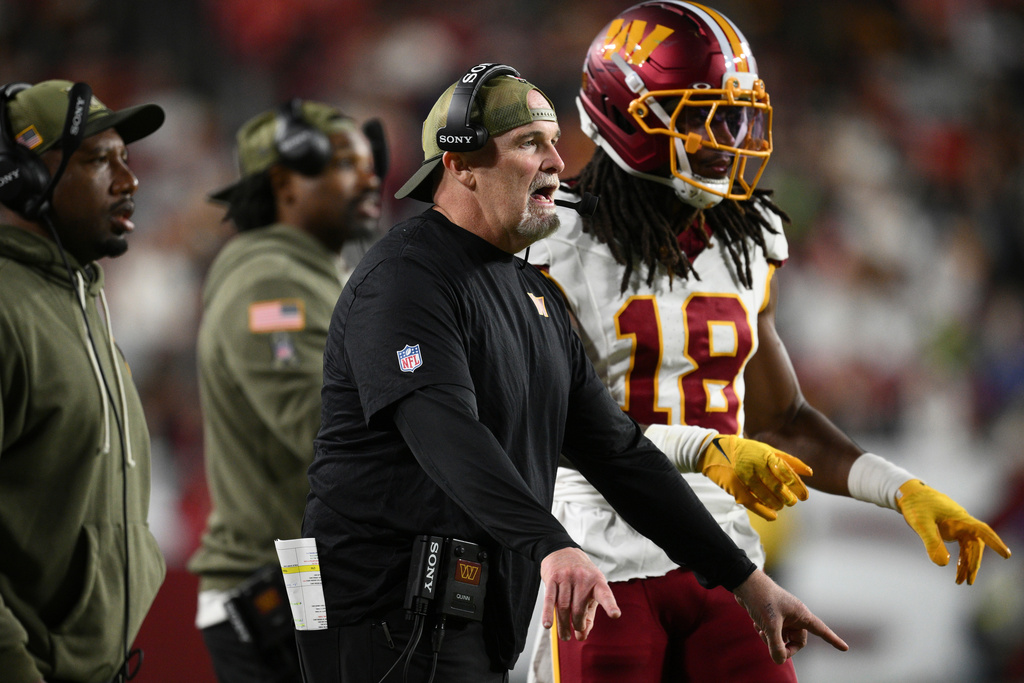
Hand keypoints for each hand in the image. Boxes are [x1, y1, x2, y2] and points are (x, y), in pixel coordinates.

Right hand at [540, 547, 620, 640]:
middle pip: (578, 608)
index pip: (605, 595)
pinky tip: (548, 625)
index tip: (615, 614)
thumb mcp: (590, 590)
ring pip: (563, 607)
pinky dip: (548, 613)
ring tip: (565, 636)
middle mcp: (582, 577)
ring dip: (563, 625)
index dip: (610, 605)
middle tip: (575, 632)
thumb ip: (589, 614)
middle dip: (577, 624)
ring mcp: (567, 576)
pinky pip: (550, 599)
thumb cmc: (580, 577)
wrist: (562, 552)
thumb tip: (582, 636)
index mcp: (597, 581)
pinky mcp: (552, 578)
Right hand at [701, 435, 811, 520]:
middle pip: (778, 487)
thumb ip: (788, 460)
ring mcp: (744, 476)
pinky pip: (753, 503)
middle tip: (793, 502)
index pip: (787, 473)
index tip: (805, 496)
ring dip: (777, 504)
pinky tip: (773, 515)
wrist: (713, 451)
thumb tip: (810, 472)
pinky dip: (765, 512)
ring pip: (766, 497)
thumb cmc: (745, 450)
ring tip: (781, 505)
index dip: (798, 487)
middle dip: (788, 498)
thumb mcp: (766, 449)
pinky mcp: (735, 487)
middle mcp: (755, 465)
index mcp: (766, 454)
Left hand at [732, 569, 848, 663]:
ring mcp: (783, 617)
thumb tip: (780, 661)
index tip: (845, 648)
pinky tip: (756, 625)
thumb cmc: (761, 598)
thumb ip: (775, 645)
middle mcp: (795, 616)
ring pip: (783, 639)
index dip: (833, 640)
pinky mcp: (772, 617)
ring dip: (772, 640)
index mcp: (801, 614)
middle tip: (773, 648)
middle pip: (797, 641)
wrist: (744, 583)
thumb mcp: (769, 625)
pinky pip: (773, 633)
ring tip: (761, 630)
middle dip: (785, 647)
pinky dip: (765, 633)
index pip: (821, 630)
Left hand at [896, 479, 1011, 584]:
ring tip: (962, 582)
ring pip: (969, 548)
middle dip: (973, 564)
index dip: (995, 543)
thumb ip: (932, 542)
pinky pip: (962, 547)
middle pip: (975, 546)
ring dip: (967, 564)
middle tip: (968, 581)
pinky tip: (958, 571)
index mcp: (960, 518)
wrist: (908, 494)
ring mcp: (958, 527)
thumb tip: (943, 564)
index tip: (1006, 555)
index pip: (983, 531)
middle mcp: (963, 523)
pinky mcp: (952, 530)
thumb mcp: (921, 524)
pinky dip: (960, 559)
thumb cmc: (915, 505)